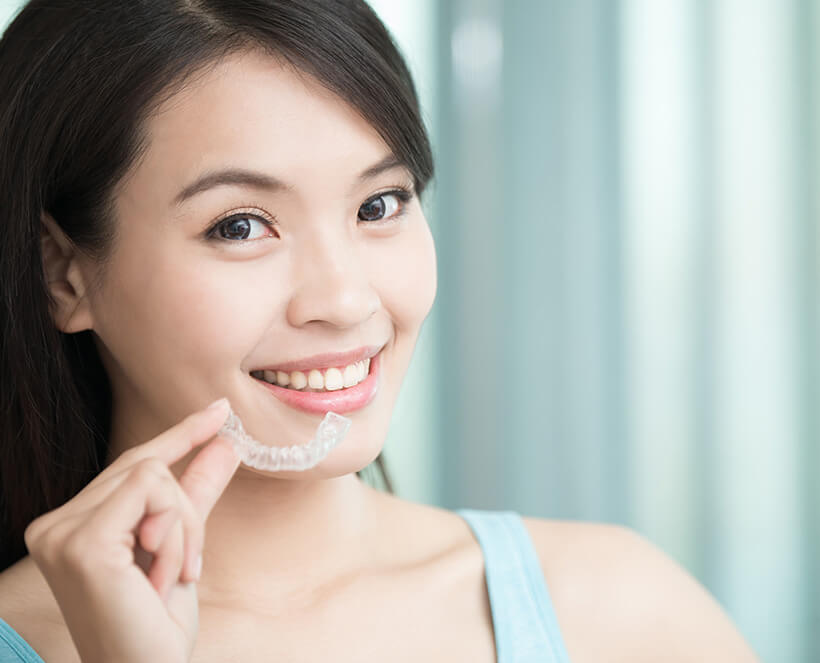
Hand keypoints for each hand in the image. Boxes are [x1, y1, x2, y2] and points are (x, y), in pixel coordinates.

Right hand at [24, 398, 239, 662]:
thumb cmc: (155, 624)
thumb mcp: (181, 547)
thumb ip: (196, 493)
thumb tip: (225, 442)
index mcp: (70, 524)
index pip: (131, 465)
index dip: (179, 434)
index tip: (219, 410)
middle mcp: (53, 523)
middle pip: (147, 466)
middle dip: (186, 511)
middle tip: (189, 566)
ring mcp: (61, 532)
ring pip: (154, 475)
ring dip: (183, 528)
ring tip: (171, 577)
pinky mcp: (82, 542)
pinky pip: (152, 492)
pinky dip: (176, 534)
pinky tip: (163, 577)